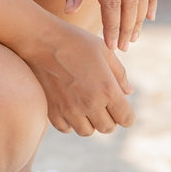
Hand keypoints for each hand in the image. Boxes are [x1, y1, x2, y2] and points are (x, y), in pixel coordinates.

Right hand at [23, 20, 133, 135]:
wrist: (41, 40)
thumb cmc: (75, 41)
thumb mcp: (104, 51)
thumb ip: (120, 74)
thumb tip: (129, 92)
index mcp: (107, 89)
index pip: (126, 119)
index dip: (126, 114)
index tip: (120, 105)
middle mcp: (90, 104)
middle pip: (108, 128)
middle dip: (109, 117)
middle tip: (102, 102)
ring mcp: (70, 110)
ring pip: (87, 131)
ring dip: (89, 121)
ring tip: (84, 104)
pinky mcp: (52, 111)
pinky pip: (66, 128)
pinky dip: (70, 121)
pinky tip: (69, 106)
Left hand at [61, 0, 157, 51]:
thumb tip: (70, 11)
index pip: (111, 3)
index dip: (111, 27)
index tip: (109, 45)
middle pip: (130, 3)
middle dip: (126, 29)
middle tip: (122, 48)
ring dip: (139, 19)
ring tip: (132, 37)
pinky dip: (152, 0)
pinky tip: (148, 16)